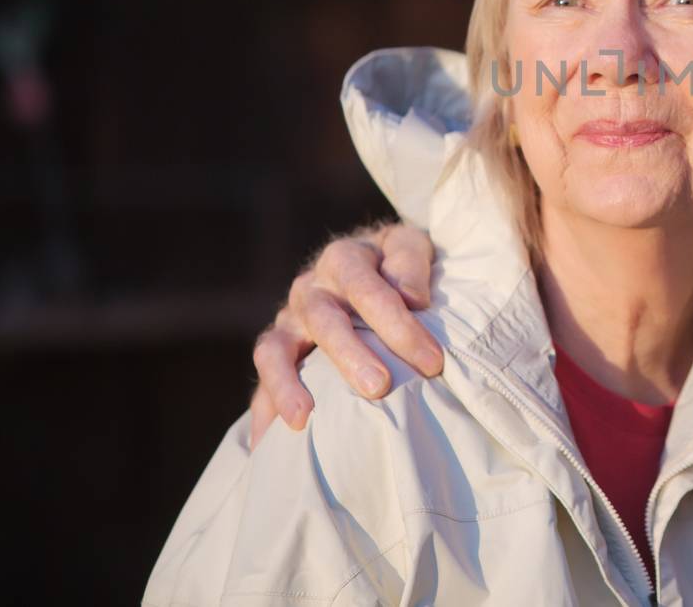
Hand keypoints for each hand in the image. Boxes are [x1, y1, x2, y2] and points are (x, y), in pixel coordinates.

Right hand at [248, 223, 439, 447]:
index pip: (368, 290)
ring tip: (303, 419)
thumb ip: (411, 264)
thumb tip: (413, 298)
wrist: (369, 260)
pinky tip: (265, 445)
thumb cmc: (396, 262)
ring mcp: (289, 320)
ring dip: (287, 385)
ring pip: (275, 350)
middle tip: (379, 387)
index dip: (399, 325)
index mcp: (344, 259)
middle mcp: (310, 288)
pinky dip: (262, 410)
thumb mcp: (409, 246)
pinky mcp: (278, 350)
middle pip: (324, 321)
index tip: (431, 362)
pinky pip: (261, 380)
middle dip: (351, 356)